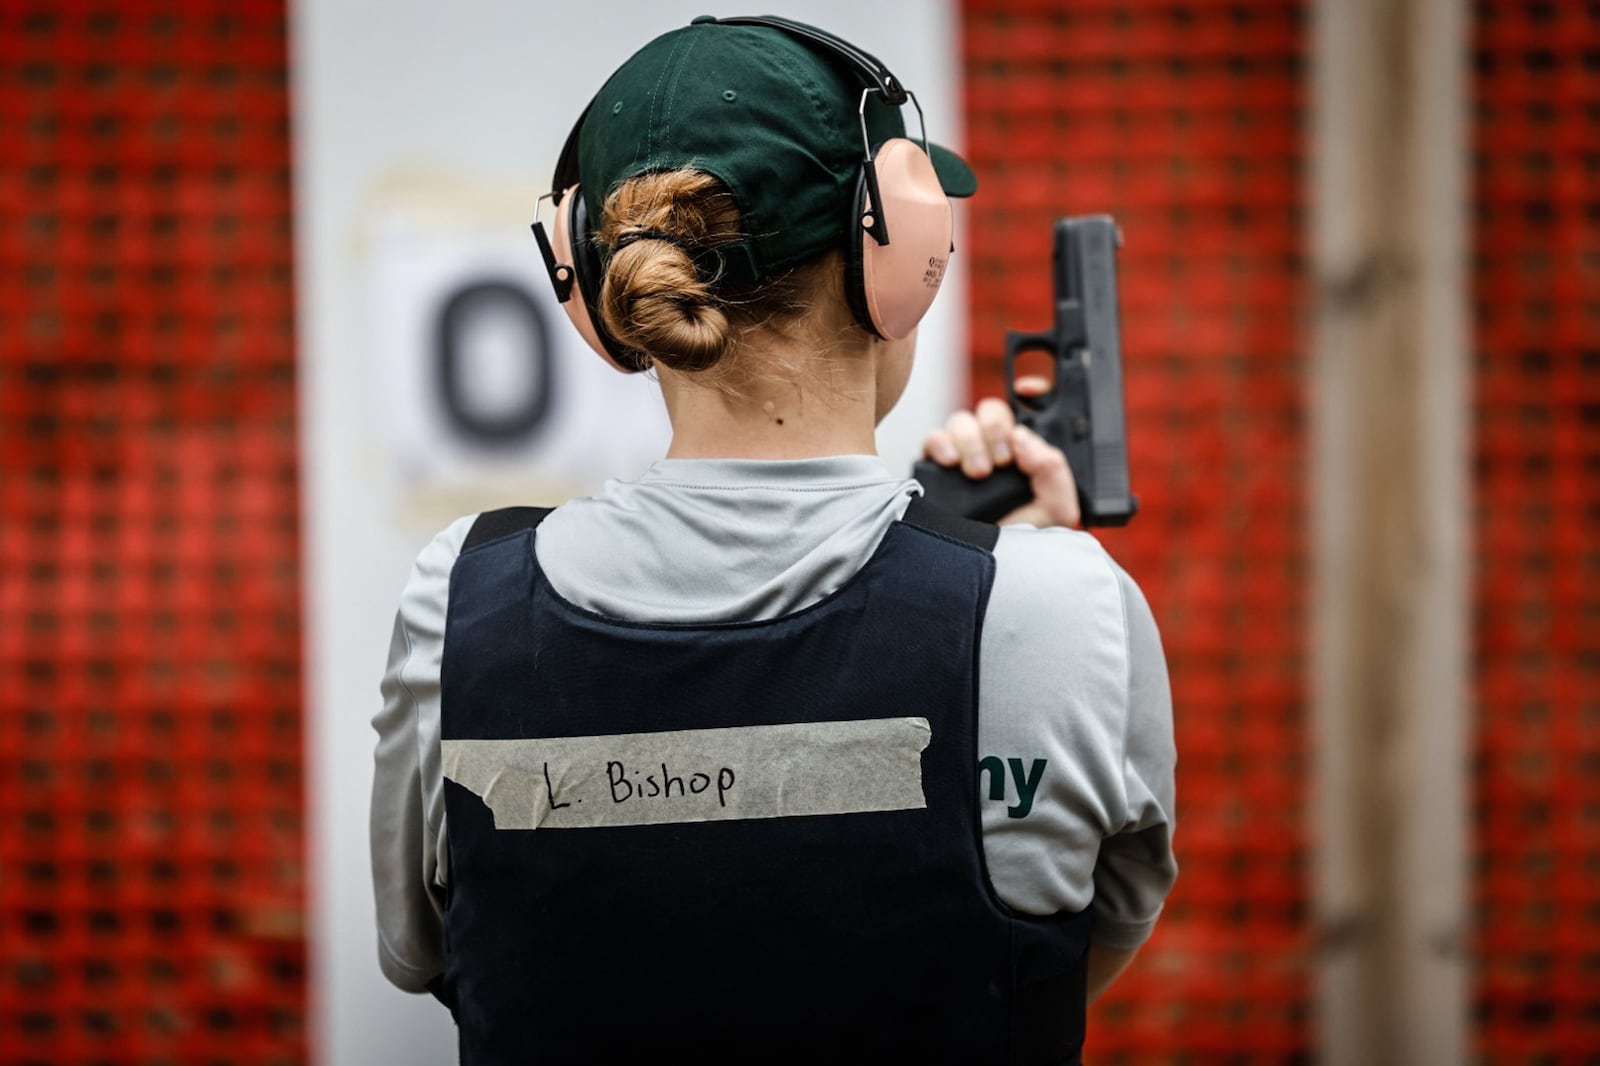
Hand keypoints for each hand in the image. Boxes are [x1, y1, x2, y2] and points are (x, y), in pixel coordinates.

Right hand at [920, 376, 1080, 528]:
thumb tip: (1024, 439)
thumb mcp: (1057, 511)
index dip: (1032, 391)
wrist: (985, 570)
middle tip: (1003, 461)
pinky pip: (933, 437)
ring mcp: (963, 456)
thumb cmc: (1021, 544)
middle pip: (992, 409)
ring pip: (962, 419)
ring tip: (978, 473)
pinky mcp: (934, 467)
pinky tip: (951, 463)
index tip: (1028, 391)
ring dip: (972, 441)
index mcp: (1026, 453)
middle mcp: (994, 449)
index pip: (1031, 410)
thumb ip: (1054, 470)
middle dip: (997, 429)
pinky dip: (943, 444)